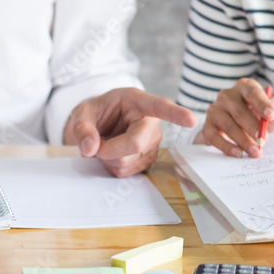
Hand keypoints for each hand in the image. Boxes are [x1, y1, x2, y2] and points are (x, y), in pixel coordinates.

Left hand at [65, 88, 197, 176]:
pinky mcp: (146, 160)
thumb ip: (82, 128)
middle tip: (93, 144)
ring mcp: (151, 143)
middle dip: (110, 149)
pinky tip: (111, 153)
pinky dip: (110, 166)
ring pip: (128, 161)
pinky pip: (125, 172)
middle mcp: (151, 122)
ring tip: (105, 143)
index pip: (160, 106)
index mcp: (139, 101)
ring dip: (107, 158)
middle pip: (136, 143)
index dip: (177, 114)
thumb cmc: (95, 114)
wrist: (97, 126)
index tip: (192, 120)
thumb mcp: (81, 113)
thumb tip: (89, 148)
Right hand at [197, 79, 273, 156]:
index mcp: (245, 87)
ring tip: (255, 152)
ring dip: (242, 140)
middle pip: (239, 111)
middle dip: (252, 127)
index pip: (252, 92)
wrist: (244, 129)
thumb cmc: (261, 116)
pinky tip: (238, 153)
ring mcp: (215, 110)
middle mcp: (227, 95)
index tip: (271, 116)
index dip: (262, 104)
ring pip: (227, 125)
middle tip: (263, 140)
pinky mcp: (208, 126)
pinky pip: (214, 137)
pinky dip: (226, 147)